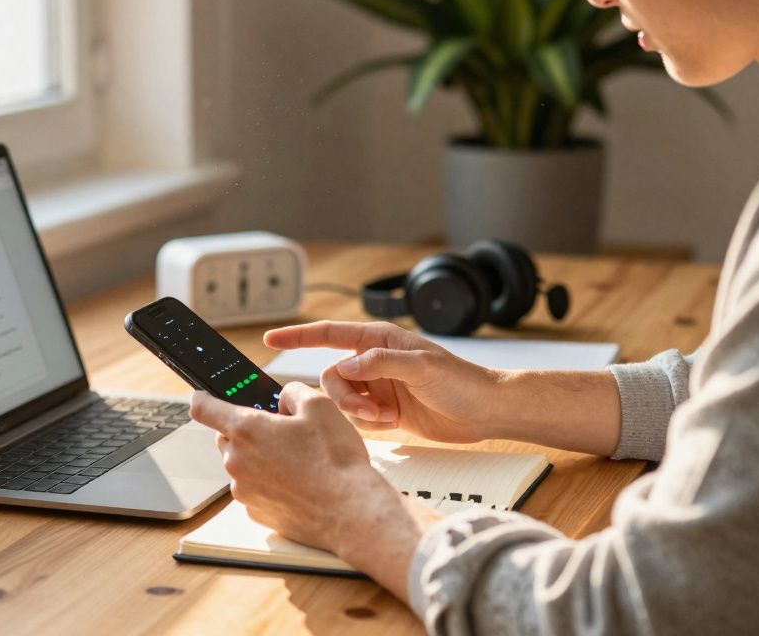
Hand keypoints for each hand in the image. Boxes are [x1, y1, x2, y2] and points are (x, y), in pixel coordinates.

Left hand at [189, 383, 398, 552]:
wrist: (350, 510)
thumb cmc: (335, 459)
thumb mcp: (319, 405)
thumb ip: (292, 392)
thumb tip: (282, 400)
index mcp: (247, 429)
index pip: (203, 407)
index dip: (202, 397)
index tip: (203, 396)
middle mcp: (237, 461)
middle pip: (226, 437)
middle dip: (247, 431)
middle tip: (281, 432)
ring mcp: (244, 490)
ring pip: (242, 465)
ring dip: (260, 458)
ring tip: (298, 461)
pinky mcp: (256, 512)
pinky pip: (254, 489)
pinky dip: (269, 483)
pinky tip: (297, 483)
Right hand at [264, 321, 501, 443]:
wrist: (486, 411)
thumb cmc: (462, 381)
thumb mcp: (422, 366)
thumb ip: (382, 363)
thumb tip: (346, 365)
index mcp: (379, 340)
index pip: (329, 334)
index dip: (298, 336)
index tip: (271, 338)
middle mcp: (375, 362)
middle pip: (331, 376)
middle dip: (343, 396)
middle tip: (370, 410)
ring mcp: (378, 387)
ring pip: (341, 400)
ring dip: (356, 412)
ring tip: (386, 417)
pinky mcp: (385, 411)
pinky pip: (357, 418)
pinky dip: (367, 423)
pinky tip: (392, 422)